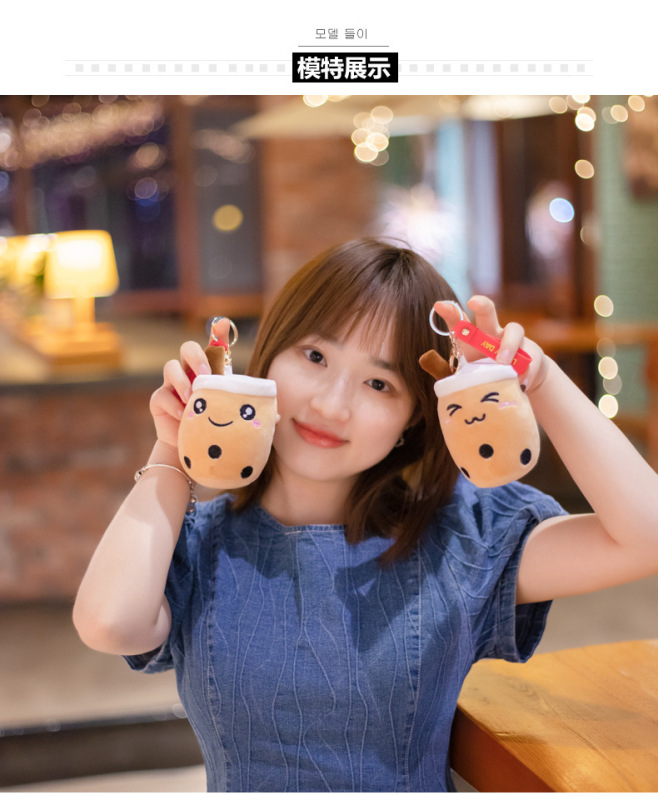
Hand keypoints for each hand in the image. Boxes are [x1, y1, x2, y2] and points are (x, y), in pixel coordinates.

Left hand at [433, 295, 549, 392]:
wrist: (518, 381)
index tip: (439, 305)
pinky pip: (531, 358)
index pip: (459, 323)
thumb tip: (450, 385)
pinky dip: (526, 371)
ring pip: (514, 331)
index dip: (450, 312)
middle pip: (487, 313)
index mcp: (472, 339)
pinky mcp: (531, 352)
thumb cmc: (487, 376)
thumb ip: (461, 379)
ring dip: (508, 345)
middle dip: (481, 305)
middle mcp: (492, 333)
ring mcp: (513, 340)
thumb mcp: (471, 377)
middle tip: (473, 301)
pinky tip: (521, 383)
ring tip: (502, 363)